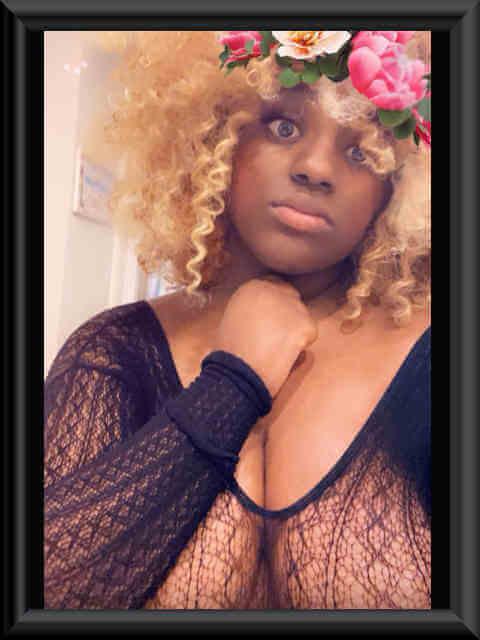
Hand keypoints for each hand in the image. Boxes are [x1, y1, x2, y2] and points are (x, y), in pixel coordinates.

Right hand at [214, 276, 317, 397]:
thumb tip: (270, 312)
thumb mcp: (234, 317)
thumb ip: (254, 307)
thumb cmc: (232, 353)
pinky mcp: (304, 323)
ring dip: (294, 333)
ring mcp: (289, 304)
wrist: (237, 373)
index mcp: (252, 286)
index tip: (270, 325)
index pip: (277, 288)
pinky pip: (310, 334)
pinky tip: (282, 355)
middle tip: (273, 340)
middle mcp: (271, 289)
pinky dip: (301, 347)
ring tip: (273, 349)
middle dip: (288, 318)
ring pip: (302, 317)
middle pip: (293, 299)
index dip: (277, 309)